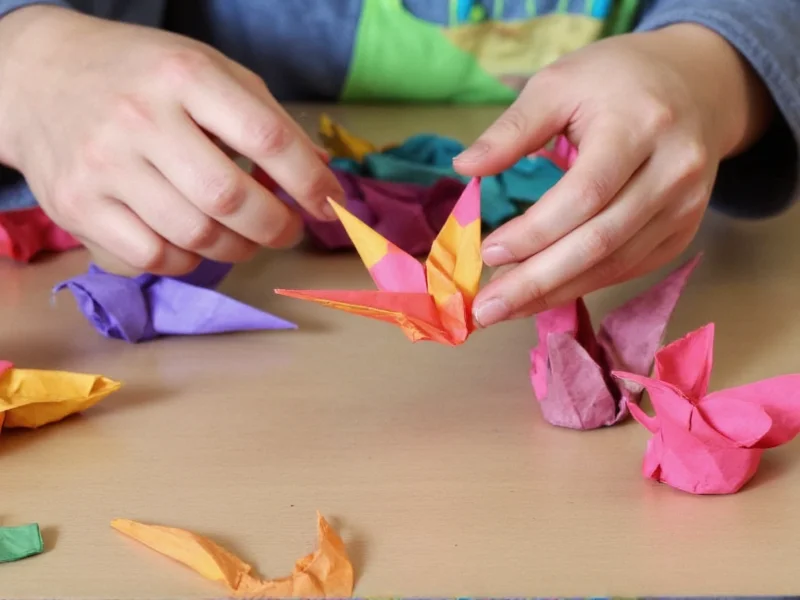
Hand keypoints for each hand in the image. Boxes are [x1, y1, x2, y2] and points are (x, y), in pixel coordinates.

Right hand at [0, 6, 342, 274]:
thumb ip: (266, 117)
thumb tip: (320, 171)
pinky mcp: (76, 206)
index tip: (328, 203)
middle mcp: (140, 119)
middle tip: (288, 230)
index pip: (266, 137)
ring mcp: (102, 166)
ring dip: (237, 248)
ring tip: (246, 236)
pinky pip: (153, 258)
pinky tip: (194, 242)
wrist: (38, 76)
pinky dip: (188, 261)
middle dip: (276, 227)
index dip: (308, 181)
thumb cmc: (141, 75)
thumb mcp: (208, 70)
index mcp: (184, 75)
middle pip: (230, 200)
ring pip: (194, 237)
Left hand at [454, 24, 772, 325]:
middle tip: (485, 309)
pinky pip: (627, 269)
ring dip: (553, 293)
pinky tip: (541, 296)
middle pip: (599, 241)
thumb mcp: (559, 84)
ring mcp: (684, 207)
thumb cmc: (615, 80)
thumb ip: (513, 128)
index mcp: (640, 127)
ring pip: (613, 265)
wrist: (696, 86)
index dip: (534, 232)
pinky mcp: (682, 231)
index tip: (487, 252)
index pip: (583, 195)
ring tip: (503, 309)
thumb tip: (465, 168)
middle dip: (537, 282)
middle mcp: (672, 172)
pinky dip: (580, 286)